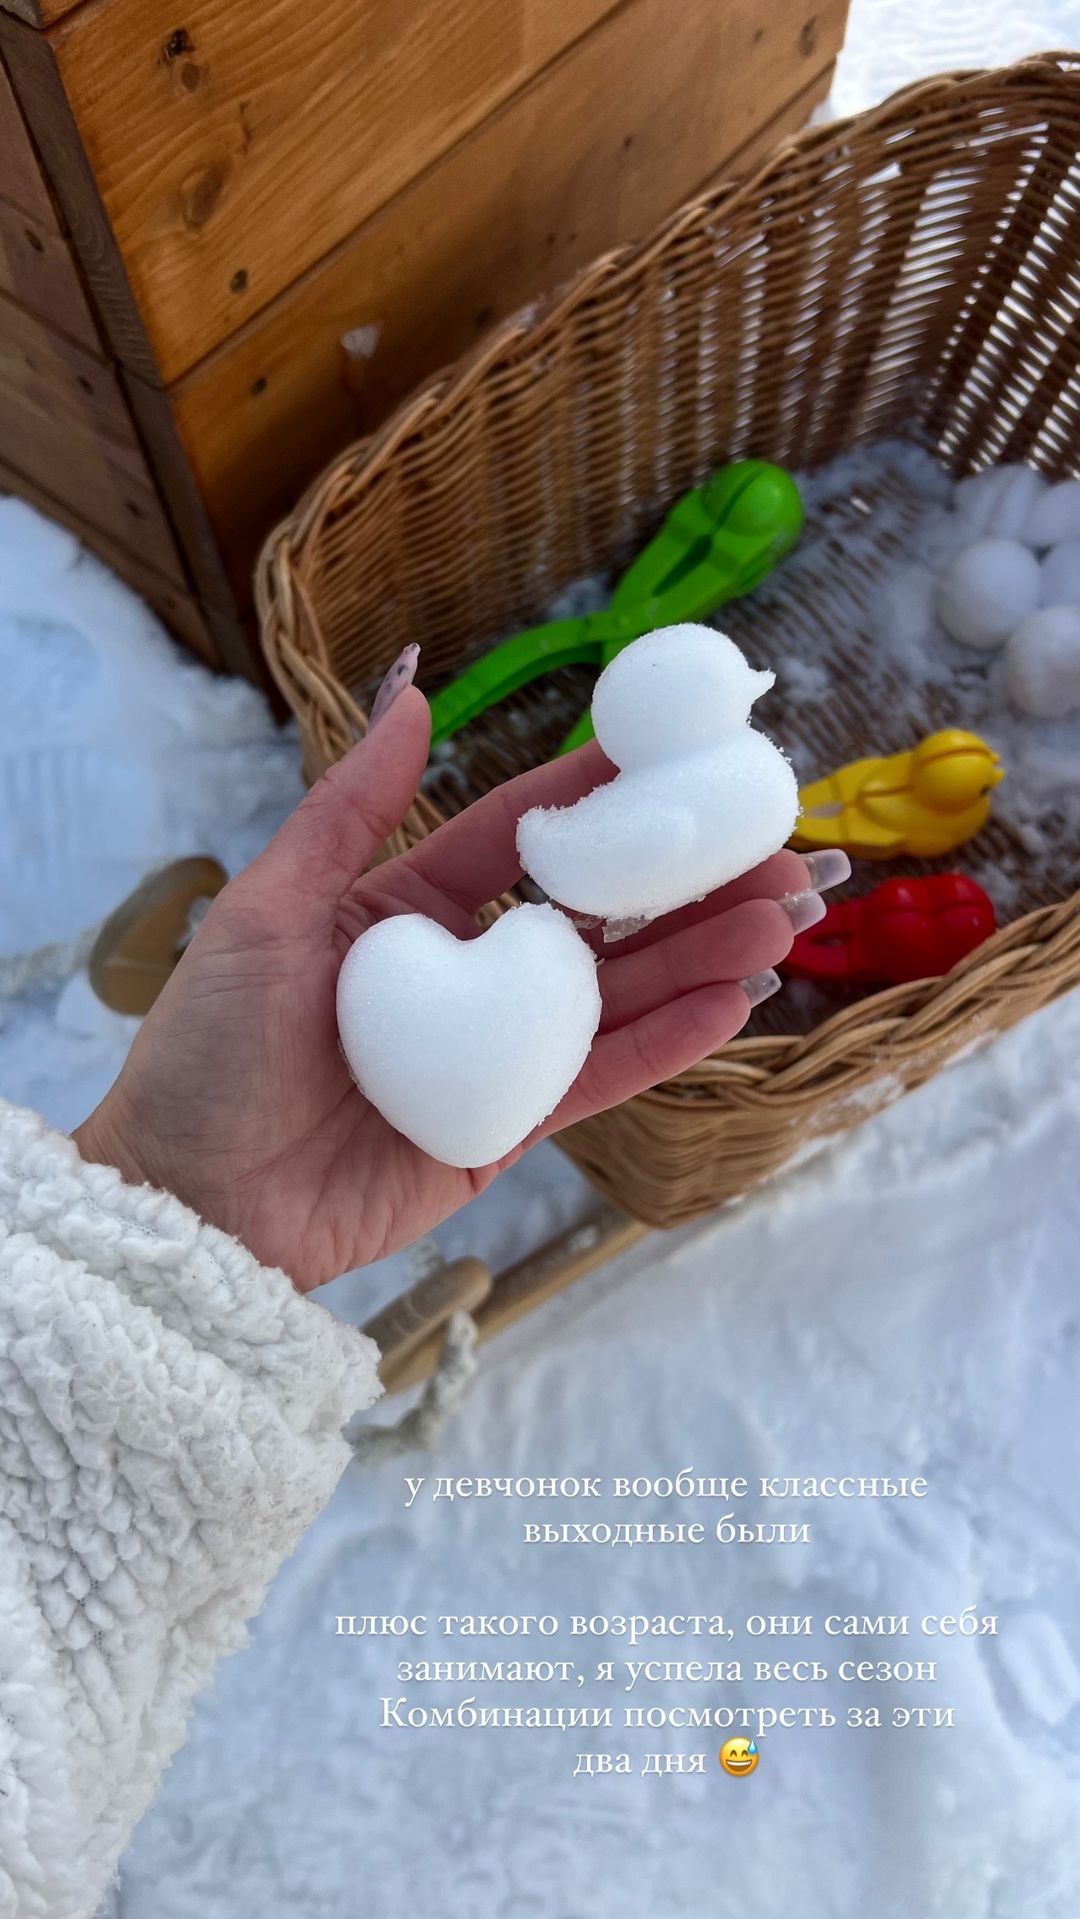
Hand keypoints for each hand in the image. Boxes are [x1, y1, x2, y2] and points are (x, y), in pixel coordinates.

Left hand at [74, 660, 823, 1288]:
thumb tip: (413, 689)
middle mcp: (463, 974)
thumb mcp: (266, 912)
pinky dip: (668, 1043)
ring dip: (699, 956)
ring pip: (615, 994)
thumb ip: (347, 808)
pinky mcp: (508, 1131)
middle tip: (775, 851)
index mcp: (403, 909)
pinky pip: (601, 1079)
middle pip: (594, 917)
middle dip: (684, 884)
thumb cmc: (207, 1051)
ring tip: (781, 920)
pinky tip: (732, 1002)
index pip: (518, 838)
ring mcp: (493, 1055)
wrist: (193, 1204)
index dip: (597, 796)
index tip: (676, 755)